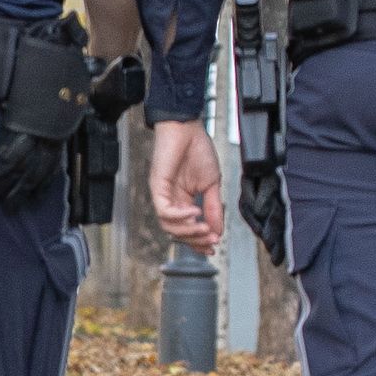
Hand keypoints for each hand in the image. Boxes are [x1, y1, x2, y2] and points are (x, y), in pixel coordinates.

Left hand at [149, 119, 224, 251]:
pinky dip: (180, 216)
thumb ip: (214, 207)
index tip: (213, 247)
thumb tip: (218, 229)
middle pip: (177, 232)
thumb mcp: (211, 184)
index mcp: (183, 201)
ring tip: (205, 229)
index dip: (199, 241)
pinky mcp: (157, 187)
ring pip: (169, 226)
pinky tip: (194, 213)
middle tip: (211, 241)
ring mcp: (162, 195)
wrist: (187, 127)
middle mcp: (170, 200)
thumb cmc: (197, 149)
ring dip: (189, 231)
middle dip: (196, 240)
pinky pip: (164, 211)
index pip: (187, 229)